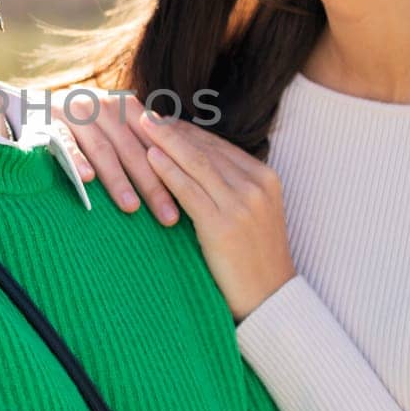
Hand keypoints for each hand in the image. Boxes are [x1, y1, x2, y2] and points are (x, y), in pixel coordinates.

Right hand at [54, 90, 180, 224]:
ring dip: (117, 178)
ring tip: (131, 207)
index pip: (153, 143)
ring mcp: (76, 114)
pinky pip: (65, 144)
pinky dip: (76, 160)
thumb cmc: (85, 125)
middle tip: (168, 216)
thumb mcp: (115, 124)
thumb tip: (183, 176)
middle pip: (132, 149)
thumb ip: (142, 140)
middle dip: (152, 184)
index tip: (187, 202)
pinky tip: (87, 180)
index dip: (171, 172)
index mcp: (125, 107)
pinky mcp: (50, 123)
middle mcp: (103, 107)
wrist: (37, 103)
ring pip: (103, 149)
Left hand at [137, 111, 294, 319]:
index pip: (217, 145)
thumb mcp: (251, 214)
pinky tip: (148, 158)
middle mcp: (256, 185)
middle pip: (205, 148)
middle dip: (172, 129)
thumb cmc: (252, 259)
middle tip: (143, 112)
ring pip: (196, 162)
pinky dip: (167, 171)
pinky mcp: (224, 225)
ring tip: (140, 125)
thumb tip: (193, 163)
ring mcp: (242, 204)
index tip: (161, 118)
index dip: (186, 130)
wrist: (269, 298)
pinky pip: (189, 190)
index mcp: (265, 178)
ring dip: (165, 141)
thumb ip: (230, 187)